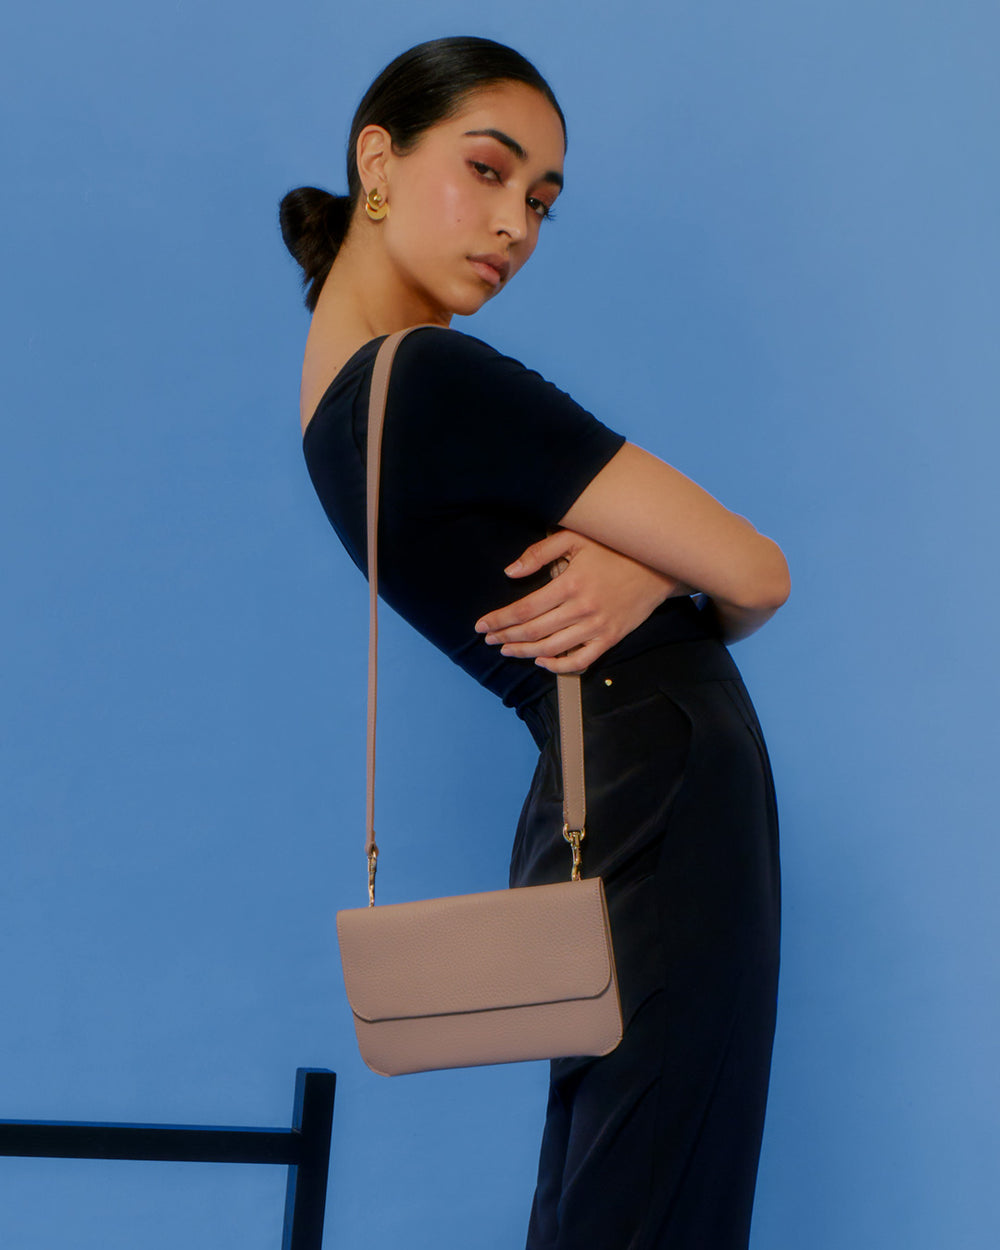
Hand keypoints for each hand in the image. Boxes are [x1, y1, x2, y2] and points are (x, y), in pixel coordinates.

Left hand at [474, 529, 693, 673]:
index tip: (481, 626)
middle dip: (506, 637)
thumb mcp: (575, 538)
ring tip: (507, 649)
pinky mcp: (610, 639)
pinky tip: (542, 661)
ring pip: (552, 649)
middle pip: (533, 632)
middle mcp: (582, 610)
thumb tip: (510, 572)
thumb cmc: (613, 548)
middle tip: (489, 639)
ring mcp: (597, 628)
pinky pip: (581, 661)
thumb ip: (540, 552)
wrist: (658, 564)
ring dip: (524, 652)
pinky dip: (558, 666)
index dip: (499, 620)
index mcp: (569, 584)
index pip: (524, 610)